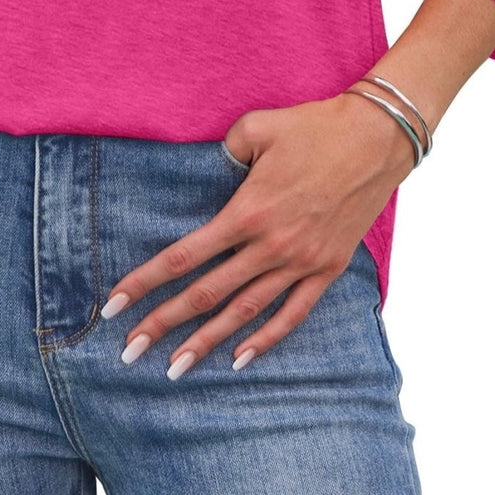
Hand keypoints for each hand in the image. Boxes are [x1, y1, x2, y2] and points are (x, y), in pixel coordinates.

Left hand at [101, 92, 414, 375]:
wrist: (379, 137)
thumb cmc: (315, 126)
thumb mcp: (257, 127)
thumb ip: (225, 150)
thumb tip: (213, 167)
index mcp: (247, 212)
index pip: (184, 257)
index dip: (146, 282)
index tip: (115, 304)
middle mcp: (271, 245)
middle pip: (206, 294)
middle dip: (163, 324)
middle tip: (129, 352)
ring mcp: (301, 262)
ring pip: (245, 313)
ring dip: (207, 342)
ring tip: (174, 368)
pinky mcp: (328, 268)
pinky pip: (293, 314)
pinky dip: (266, 340)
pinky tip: (239, 359)